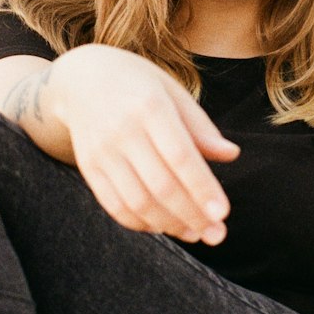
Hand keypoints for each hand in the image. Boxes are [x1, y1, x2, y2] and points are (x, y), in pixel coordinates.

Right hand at [54, 44, 239, 243]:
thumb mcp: (173, 92)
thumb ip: (200, 127)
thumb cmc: (139, 84)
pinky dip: (141, 223)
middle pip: (160, 185)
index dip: (202, 188)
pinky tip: (164, 226)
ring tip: (195, 233)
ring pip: (137, 202)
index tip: (223, 213)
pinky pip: (115, 206)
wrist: (82, 78)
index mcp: (150, 106)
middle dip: (192, 215)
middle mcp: (122, 130)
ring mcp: (101, 152)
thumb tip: (231, 155)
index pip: (180, 156)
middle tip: (217, 235)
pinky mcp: (88, 168)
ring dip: (170, 224)